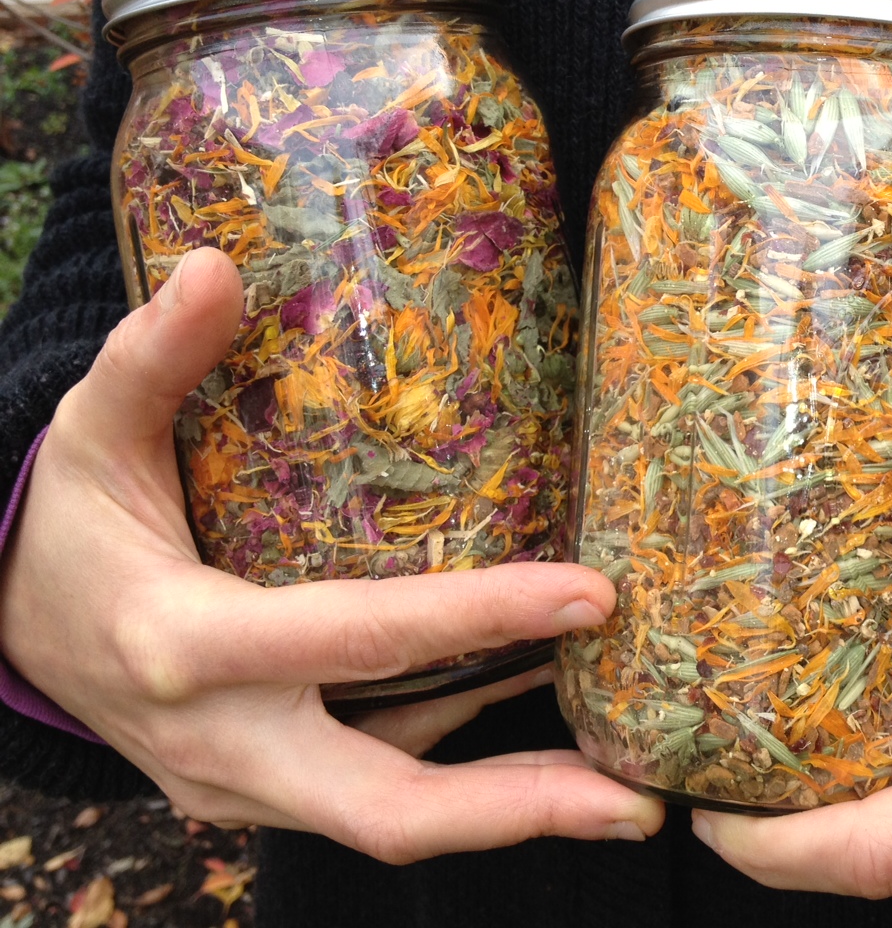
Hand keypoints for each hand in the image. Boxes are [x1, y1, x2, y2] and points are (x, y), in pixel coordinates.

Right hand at [0, 248, 663, 861]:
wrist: (9, 633)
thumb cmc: (67, 526)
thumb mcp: (90, 436)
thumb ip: (150, 358)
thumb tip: (217, 265)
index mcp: (185, 646)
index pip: (356, 637)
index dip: (479, 620)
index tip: (591, 596)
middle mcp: (222, 742)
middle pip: (387, 809)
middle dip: (518, 808)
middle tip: (641, 799)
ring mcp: (244, 784)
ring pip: (393, 814)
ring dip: (512, 805)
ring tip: (631, 789)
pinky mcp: (267, 790)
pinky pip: (382, 784)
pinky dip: (469, 763)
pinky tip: (552, 728)